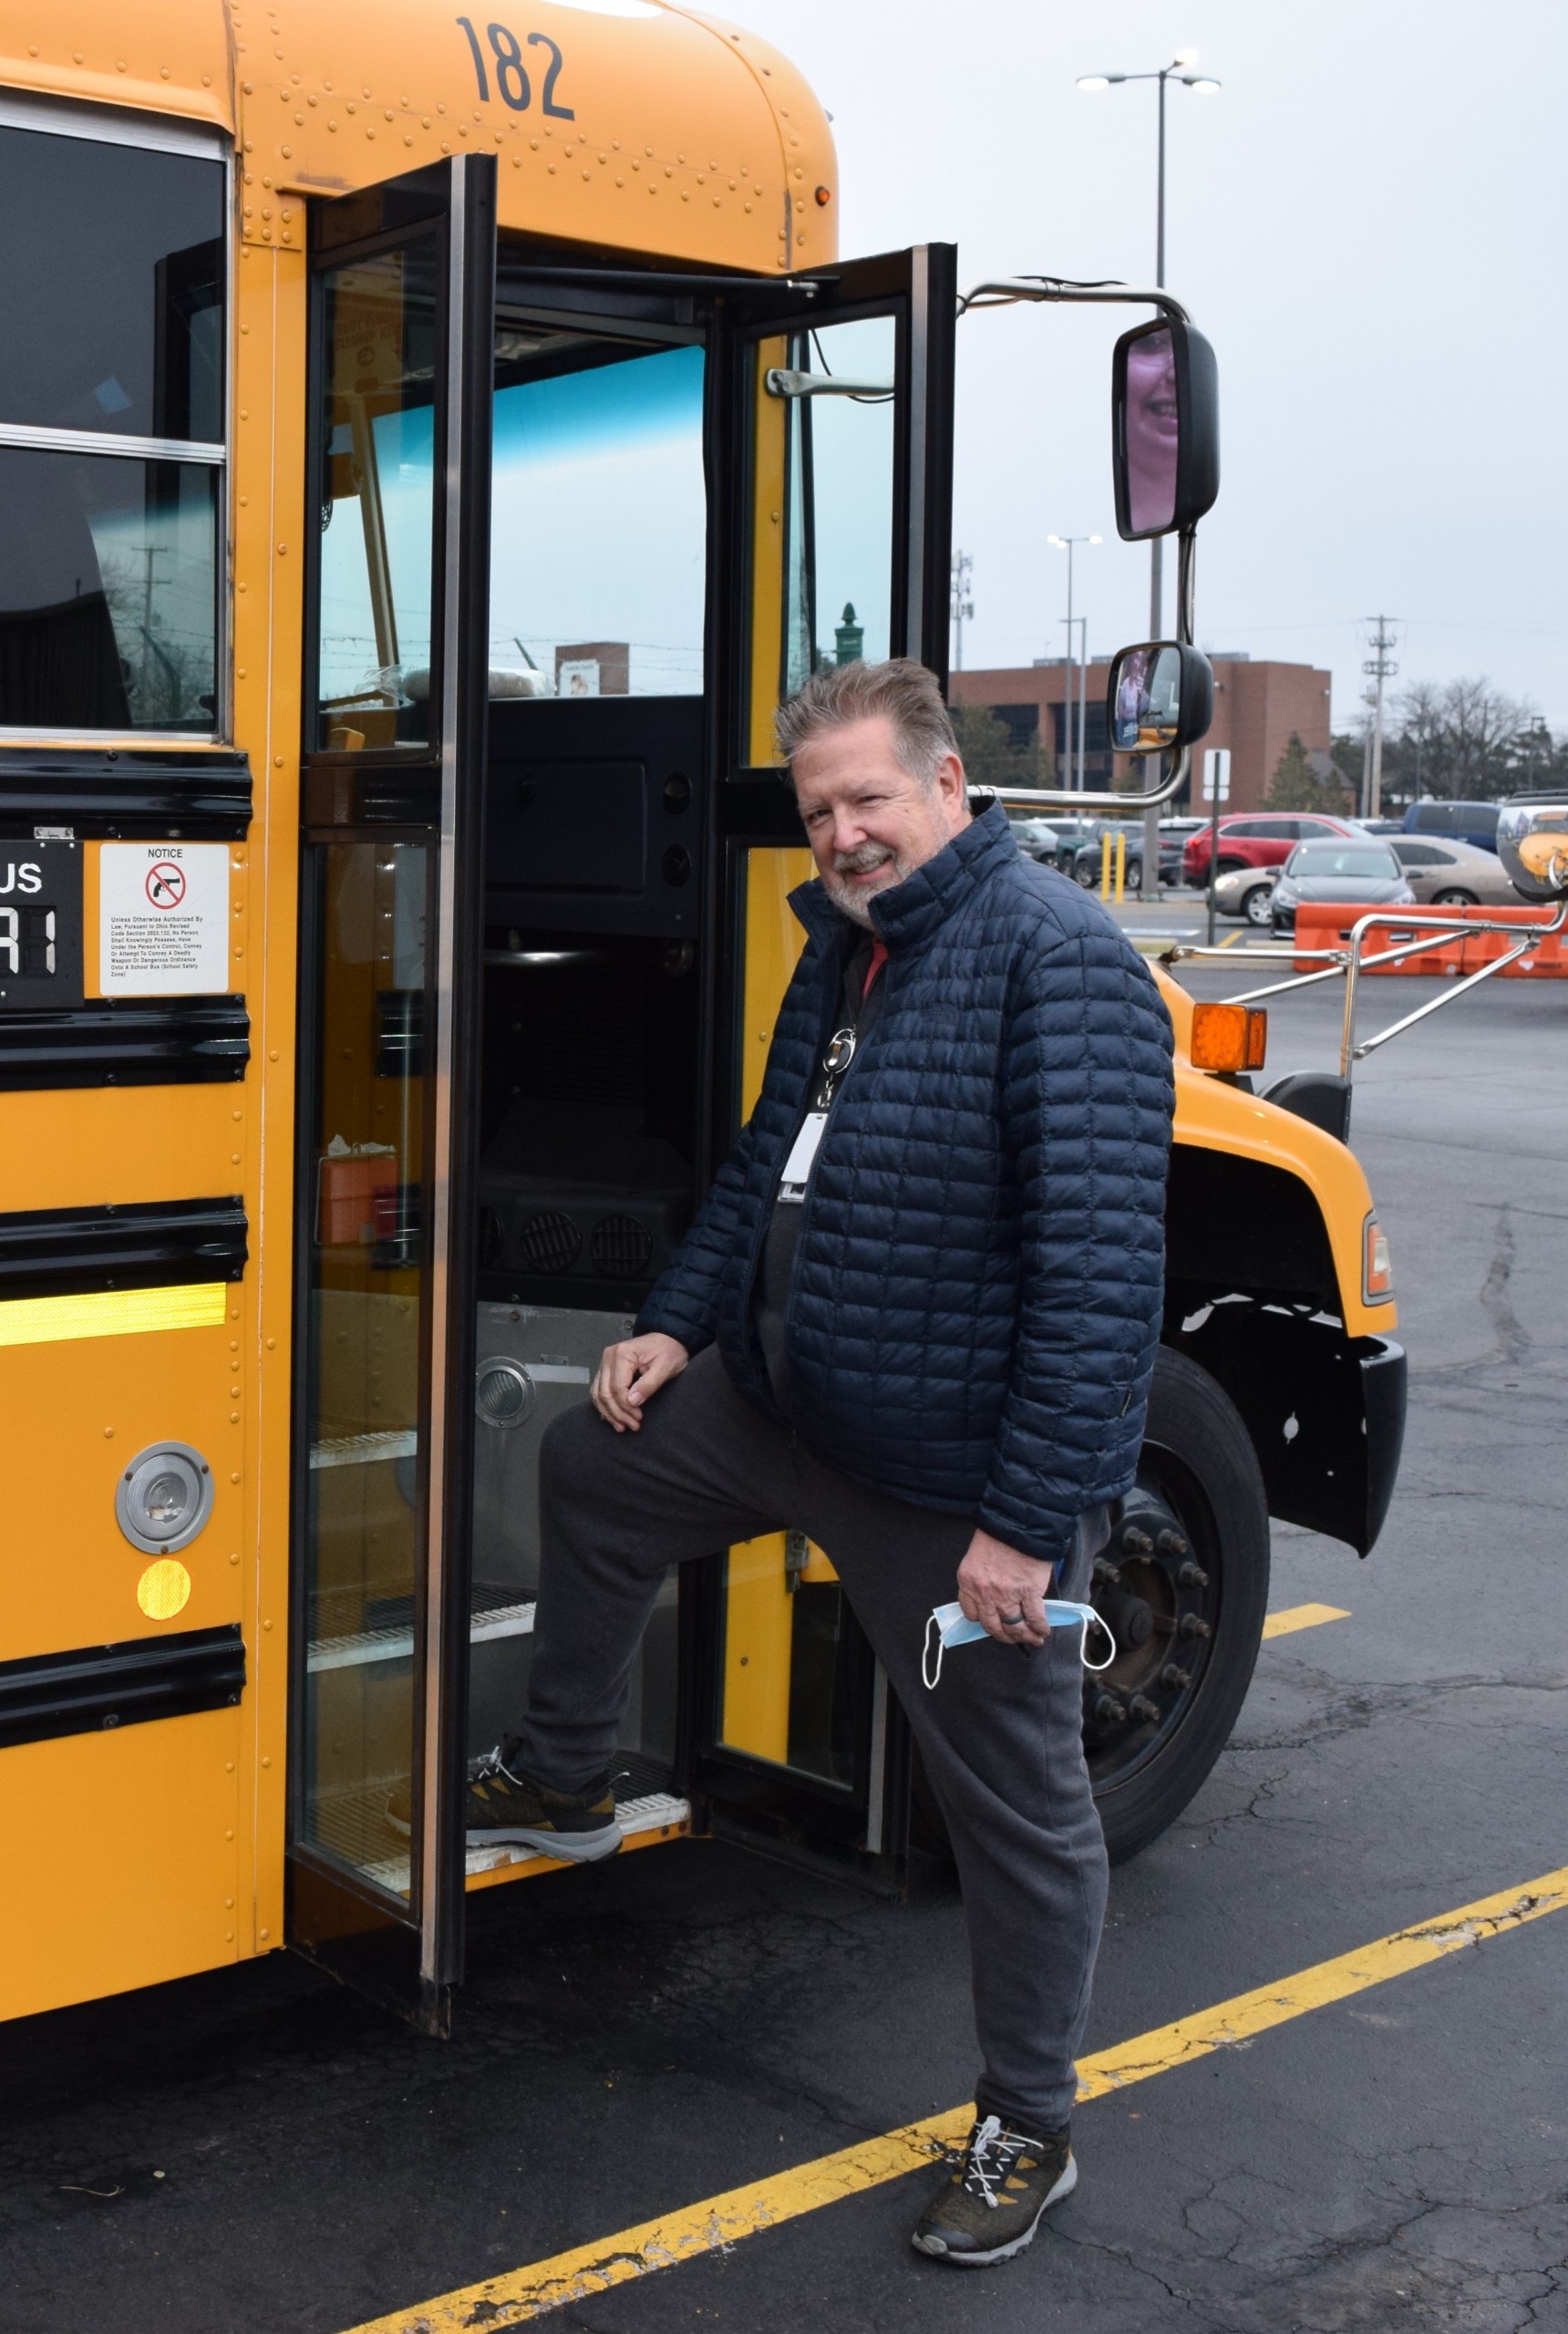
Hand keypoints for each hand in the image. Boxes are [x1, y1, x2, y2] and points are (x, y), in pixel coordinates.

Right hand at [592, 1333, 688, 1431]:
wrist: (670, 1339)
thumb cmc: (669, 1351)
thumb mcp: (665, 1367)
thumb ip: (648, 1384)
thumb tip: (632, 1402)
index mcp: (622, 1354)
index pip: (617, 1388)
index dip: (626, 1407)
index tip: (639, 1418)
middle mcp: (608, 1357)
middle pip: (605, 1393)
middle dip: (618, 1413)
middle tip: (633, 1426)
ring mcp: (606, 1363)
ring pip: (598, 1393)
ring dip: (609, 1412)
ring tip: (622, 1426)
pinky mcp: (607, 1369)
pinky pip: (599, 1390)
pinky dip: (604, 1405)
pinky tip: (613, 1417)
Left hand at [956, 1527, 1057, 1646]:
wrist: (1018, 1523)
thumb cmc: (998, 1535)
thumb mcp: (977, 1557)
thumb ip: (981, 1580)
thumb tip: (994, 1599)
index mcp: (968, 1582)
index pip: (971, 1614)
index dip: (983, 1621)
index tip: (992, 1622)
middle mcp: (985, 1593)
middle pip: (993, 1626)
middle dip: (1005, 1637)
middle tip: (1013, 1638)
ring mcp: (1007, 1595)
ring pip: (1014, 1627)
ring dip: (1024, 1637)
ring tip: (1033, 1639)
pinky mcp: (1029, 1593)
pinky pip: (1034, 1619)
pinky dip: (1040, 1628)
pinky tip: (1043, 1631)